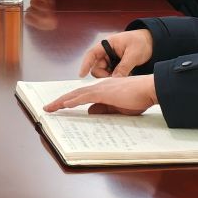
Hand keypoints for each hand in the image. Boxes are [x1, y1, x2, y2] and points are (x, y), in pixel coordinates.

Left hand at [42, 73, 156, 114]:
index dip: (69, 100)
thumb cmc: (139, 97)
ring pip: (76, 95)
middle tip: (48, 108)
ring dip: (61, 102)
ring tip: (49, 108)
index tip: (59, 106)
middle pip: (74, 94)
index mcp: (103, 89)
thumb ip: (105, 109)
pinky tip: (64, 105)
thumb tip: (90, 111)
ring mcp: (101, 88)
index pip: (82, 95)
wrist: (150, 89)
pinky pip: (85, 97)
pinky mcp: (104, 92)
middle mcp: (99, 86)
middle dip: (60, 101)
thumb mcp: (119, 107)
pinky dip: (73, 101)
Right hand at [78, 28, 153, 76]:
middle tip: (116, 79)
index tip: (82, 75)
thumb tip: (115, 79)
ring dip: (111, 77)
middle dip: (104, 75)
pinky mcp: (116, 66)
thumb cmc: (141, 42)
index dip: (85, 64)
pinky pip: (112, 75)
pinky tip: (126, 77)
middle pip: (97, 67)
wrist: (151, 42)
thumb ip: (123, 67)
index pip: (91, 54)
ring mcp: (111, 60)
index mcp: (107, 44)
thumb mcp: (133, 54)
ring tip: (125, 76)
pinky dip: (116, 77)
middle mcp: (106, 52)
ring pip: (104, 73)